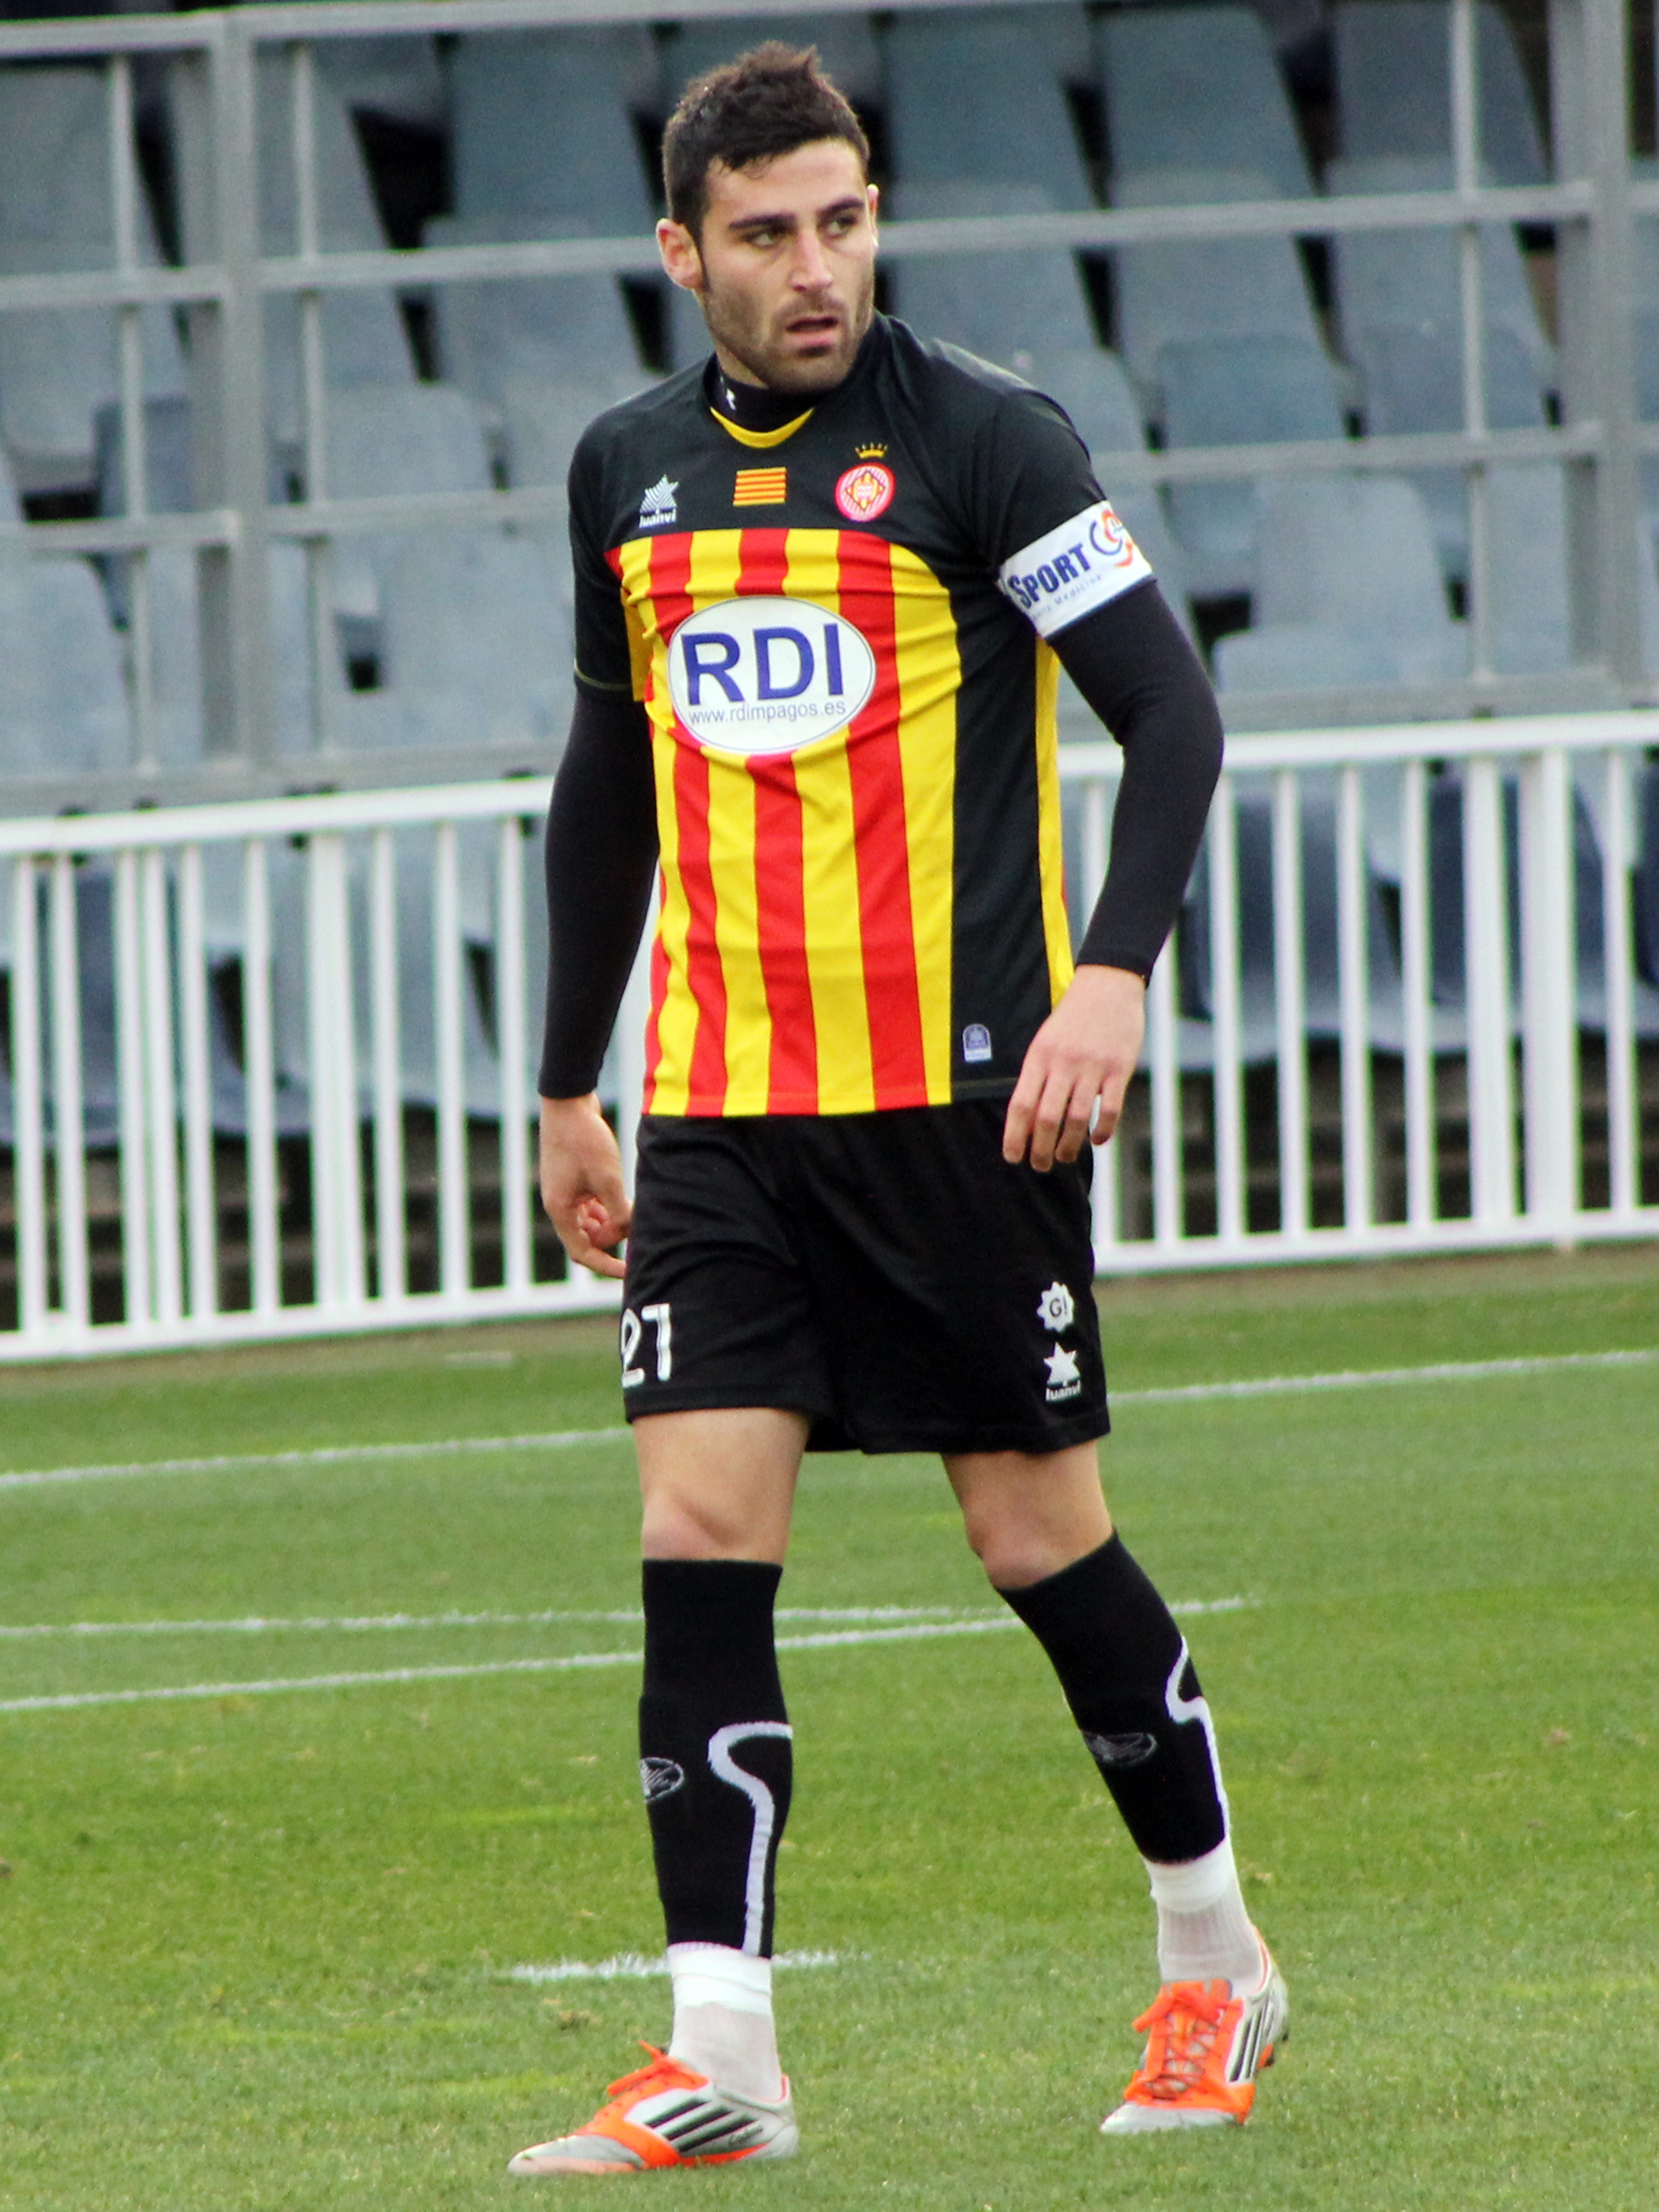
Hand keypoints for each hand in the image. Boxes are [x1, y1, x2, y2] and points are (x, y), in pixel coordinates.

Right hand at [539, 1094, 631, 1277]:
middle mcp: (559, 1204)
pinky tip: (624, 1197)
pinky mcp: (574, 1179)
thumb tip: (630, 1233)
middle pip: (588, 1238)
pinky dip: (608, 1205)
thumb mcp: (607, 1179)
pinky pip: (592, 1205)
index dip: (606, 1265)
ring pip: (592, 1222)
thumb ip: (618, 1211)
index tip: (631, 1270)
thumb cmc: (585, 1139)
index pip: (582, 1253)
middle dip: (613, 1236)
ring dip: (612, 1221)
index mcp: (560, 1210)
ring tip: (631, 1208)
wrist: (569, 1102)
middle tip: (635, 1223)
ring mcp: (566, 1191)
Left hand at [1002, 964, 1145, 1171]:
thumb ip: (1037, 1075)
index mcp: (1039, 1056)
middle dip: (1041, 1149)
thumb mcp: (1045, 1041)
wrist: (1108, 986)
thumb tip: (1027, 1119)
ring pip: (1077, 1118)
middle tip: (1041, 1166)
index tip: (1012, 1157)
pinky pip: (1110, 1109)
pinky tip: (1097, 1140)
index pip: (1021, 1104)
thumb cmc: (1072, 1019)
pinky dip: (1103, 1130)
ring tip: (1065, 1159)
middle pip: (1046, 1117)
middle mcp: (1063, 1063)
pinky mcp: (1119, 1068)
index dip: (1014, 1136)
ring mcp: (1092, 1066)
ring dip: (1069, 1146)